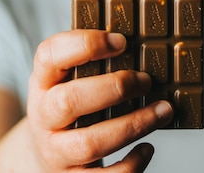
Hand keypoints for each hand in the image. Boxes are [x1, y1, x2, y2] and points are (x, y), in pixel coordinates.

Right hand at [26, 29, 173, 170]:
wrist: (40, 156)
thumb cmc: (66, 107)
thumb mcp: (65, 79)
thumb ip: (90, 62)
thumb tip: (141, 44)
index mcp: (42, 82)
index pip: (50, 55)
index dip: (85, 44)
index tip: (120, 41)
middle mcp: (44, 116)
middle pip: (68, 101)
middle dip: (113, 88)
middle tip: (145, 80)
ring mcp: (56, 150)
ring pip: (89, 143)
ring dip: (132, 125)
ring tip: (163, 110)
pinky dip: (130, 164)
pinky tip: (147, 147)